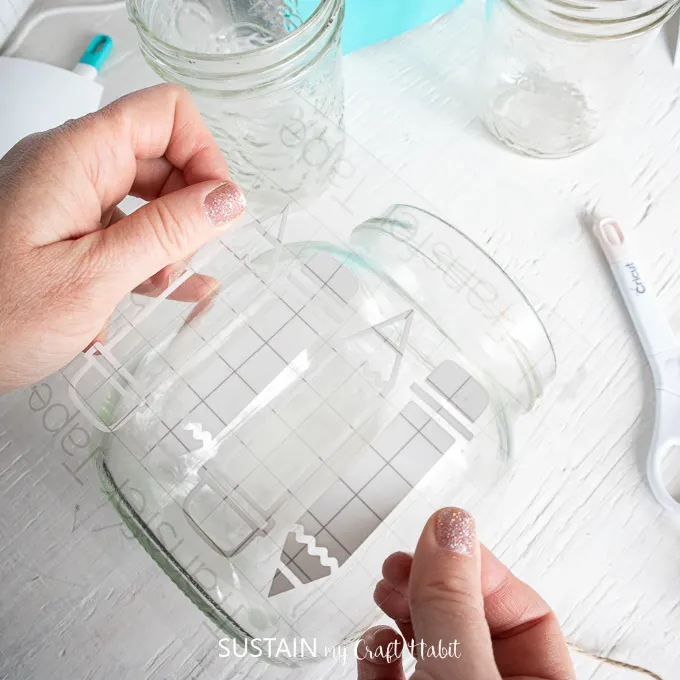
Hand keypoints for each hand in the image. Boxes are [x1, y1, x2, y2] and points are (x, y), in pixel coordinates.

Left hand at [0, 84, 245, 392]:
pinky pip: (123, 230)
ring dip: (171, 240)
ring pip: (146, 198)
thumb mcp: (94, 276)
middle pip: (161, 157)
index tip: (218, 211)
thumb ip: (166, 231)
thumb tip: (226, 199)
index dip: (204, 156)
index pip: (166, 115)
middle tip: (195, 256)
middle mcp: (71, 168)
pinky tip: (170, 289)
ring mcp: (66, 201)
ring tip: (171, 284)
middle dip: (190, 207)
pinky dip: (150, 257)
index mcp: (77, 158)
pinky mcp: (65, 233)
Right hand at [358, 507, 574, 679]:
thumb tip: (452, 527)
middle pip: (471, 621)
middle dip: (432, 583)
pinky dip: (382, 652)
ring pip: (434, 644)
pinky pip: (398, 674)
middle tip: (403, 563)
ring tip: (386, 589)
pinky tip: (377, 645)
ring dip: (403, 610)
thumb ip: (454, 603)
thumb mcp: (460, 675)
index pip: (527, 614)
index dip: (481, 571)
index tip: (439, 540)